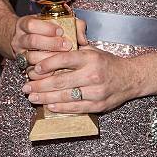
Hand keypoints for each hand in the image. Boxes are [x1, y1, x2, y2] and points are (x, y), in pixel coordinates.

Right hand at [10, 15, 87, 70]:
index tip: (61, 31)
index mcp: (25, 24)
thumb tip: (82, 39)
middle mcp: (20, 38)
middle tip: (67, 45)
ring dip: (48, 59)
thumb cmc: (45, 30)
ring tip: (63, 59)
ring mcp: (20, 54)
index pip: (31, 24)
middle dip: (50, 44)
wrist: (26, 40)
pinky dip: (43, 73)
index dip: (46, 28)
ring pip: (31, 57)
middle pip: (31, 41)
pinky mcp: (23, 67)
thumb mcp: (56, 22)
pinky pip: (31, 72)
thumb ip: (73, 24)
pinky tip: (55, 71)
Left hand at [21, 44, 136, 113]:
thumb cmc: (108, 63)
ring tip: (32, 97)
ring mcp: (95, 91)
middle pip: (60, 81)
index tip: (35, 69)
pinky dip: (60, 107)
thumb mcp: (93, 51)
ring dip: (45, 98)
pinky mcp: (97, 105)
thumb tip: (52, 49)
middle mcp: (92, 74)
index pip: (64, 59)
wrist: (129, 78)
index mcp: (90, 57)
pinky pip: (74, 107)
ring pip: (65, 96)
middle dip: (39, 85)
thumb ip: (75, 51)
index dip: (47, 64)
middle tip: (26, 86)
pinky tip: (48, 105)